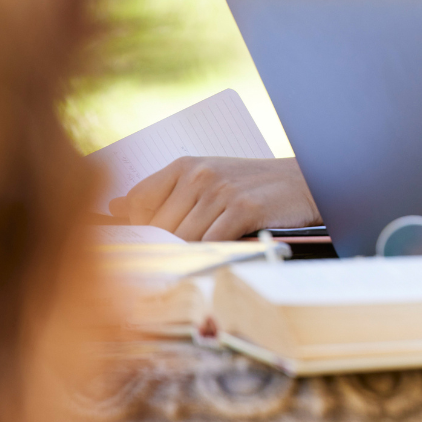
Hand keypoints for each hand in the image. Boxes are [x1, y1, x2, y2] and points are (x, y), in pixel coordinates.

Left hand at [110, 157, 319, 241]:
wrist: (306, 181)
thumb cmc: (253, 186)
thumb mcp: (206, 179)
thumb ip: (163, 193)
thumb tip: (114, 207)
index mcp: (184, 165)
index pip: (137, 203)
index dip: (139, 229)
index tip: (148, 244)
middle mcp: (199, 174)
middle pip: (158, 227)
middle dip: (165, 247)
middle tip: (180, 256)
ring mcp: (221, 191)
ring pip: (183, 239)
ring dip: (191, 253)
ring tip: (205, 255)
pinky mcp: (242, 209)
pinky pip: (210, 242)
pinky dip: (211, 254)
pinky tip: (220, 252)